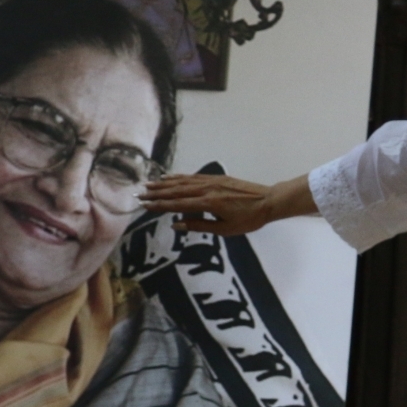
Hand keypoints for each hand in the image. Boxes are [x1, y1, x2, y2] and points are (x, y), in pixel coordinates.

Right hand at [138, 174, 282, 235]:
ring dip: (163, 184)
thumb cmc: (248, 220)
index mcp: (208, 204)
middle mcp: (206, 189)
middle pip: (176, 191)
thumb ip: (199, 226)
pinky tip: (169, 178)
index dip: (159, 206)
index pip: (177, 205)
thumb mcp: (224, 229)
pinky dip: (178, 177)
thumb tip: (177, 225)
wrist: (267, 201)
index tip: (144, 206)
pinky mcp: (216, 178)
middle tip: (139, 195)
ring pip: (182, 182)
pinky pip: (192, 177)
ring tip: (148, 185)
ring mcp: (211, 181)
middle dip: (156, 194)